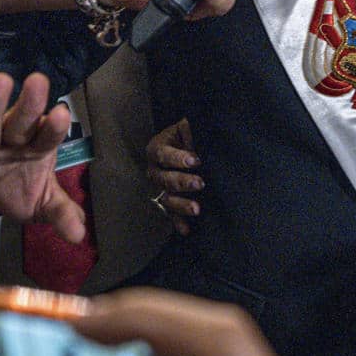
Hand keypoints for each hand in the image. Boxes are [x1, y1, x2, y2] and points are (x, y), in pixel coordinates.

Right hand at [0, 71, 85, 238]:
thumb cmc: (10, 186)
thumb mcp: (39, 203)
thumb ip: (60, 213)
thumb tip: (79, 235)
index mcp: (35, 148)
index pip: (47, 137)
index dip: (54, 128)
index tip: (62, 115)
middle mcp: (10, 141)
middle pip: (21, 122)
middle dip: (30, 104)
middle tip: (39, 81)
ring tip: (0, 81)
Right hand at [145, 118, 201, 234]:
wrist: (189, 147)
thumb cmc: (188, 135)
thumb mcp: (187, 127)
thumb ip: (189, 127)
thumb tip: (193, 125)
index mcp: (157, 148)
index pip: (163, 154)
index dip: (177, 158)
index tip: (196, 160)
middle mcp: (154, 169)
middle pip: (164, 178)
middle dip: (182, 182)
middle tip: (200, 183)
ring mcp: (159, 187)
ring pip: (166, 198)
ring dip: (180, 205)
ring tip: (197, 209)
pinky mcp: (168, 201)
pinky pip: (170, 214)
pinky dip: (178, 222)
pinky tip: (186, 230)